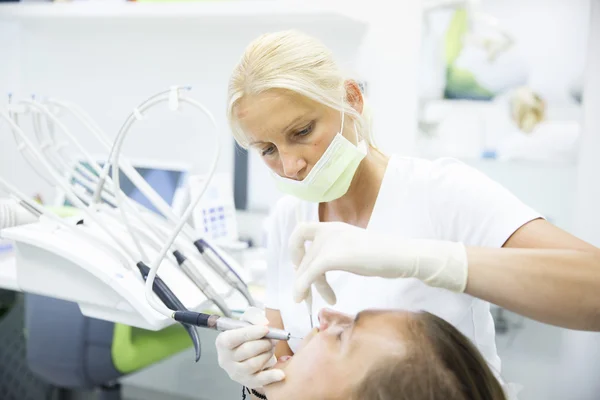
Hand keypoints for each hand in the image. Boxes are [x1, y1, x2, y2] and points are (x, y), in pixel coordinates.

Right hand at [215, 307, 284, 387]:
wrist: (247, 351)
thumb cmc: (246, 334)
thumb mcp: (247, 320)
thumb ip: (254, 317)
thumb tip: (264, 323)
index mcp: (222, 341)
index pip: (234, 338)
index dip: (251, 333)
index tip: (266, 329)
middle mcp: (225, 359)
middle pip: (247, 351)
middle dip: (264, 343)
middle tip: (273, 339)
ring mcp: (235, 372)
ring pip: (254, 364)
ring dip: (268, 354)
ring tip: (271, 348)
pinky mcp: (247, 382)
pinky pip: (260, 381)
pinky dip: (271, 377)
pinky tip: (281, 374)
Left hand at [289, 222, 467, 304]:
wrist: (402, 255)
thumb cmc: (382, 255)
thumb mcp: (352, 249)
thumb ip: (335, 251)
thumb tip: (315, 268)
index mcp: (332, 226)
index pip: (300, 231)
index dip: (295, 249)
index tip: (300, 266)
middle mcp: (329, 230)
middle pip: (302, 256)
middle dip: (301, 278)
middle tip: (304, 296)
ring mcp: (331, 242)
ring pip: (305, 267)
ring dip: (304, 286)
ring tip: (317, 301)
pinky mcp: (334, 257)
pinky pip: (311, 273)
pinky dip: (303, 287)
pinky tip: (308, 299)